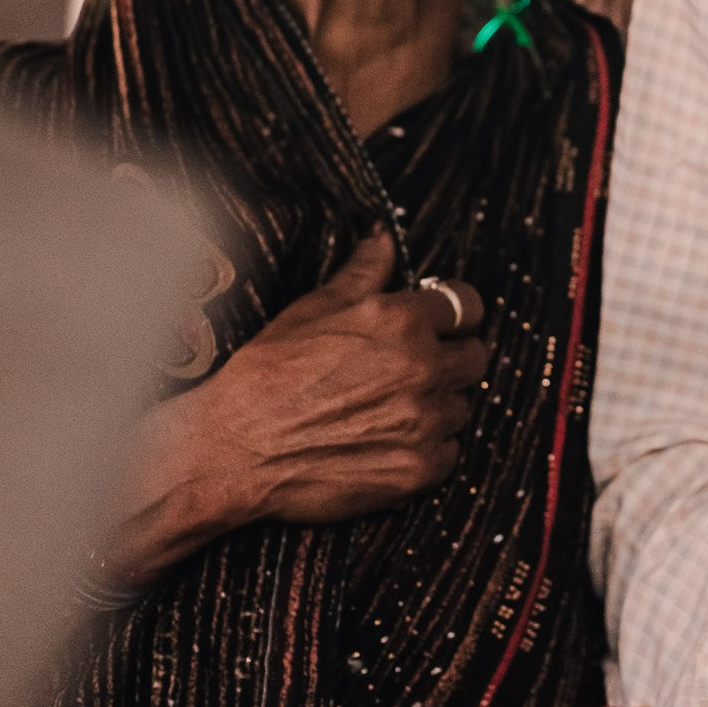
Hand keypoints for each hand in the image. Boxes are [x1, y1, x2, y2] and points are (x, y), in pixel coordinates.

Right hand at [115, 231, 488, 580]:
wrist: (232, 450)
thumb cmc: (265, 376)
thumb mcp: (312, 311)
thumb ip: (362, 273)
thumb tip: (384, 237)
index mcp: (400, 321)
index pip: (467, 307)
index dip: (455, 315)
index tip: (444, 325)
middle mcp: (422, 368)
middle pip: (475, 358)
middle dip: (450, 360)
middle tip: (412, 371)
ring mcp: (424, 422)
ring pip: (459, 407)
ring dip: (436, 407)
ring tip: (387, 411)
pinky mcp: (420, 469)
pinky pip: (448, 453)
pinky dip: (427, 450)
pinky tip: (386, 443)